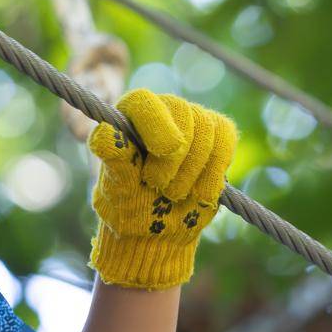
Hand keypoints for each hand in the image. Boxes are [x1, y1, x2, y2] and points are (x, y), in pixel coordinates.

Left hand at [87, 89, 237, 289]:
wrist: (155, 230)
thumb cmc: (128, 204)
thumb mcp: (115, 187)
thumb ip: (114, 160)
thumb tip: (105, 134)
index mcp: (128, 116)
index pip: (143, 101)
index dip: (155, 123)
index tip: (162, 152)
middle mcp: (161, 110)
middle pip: (181, 111)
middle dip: (175, 156)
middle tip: (160, 187)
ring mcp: (192, 120)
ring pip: (206, 126)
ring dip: (194, 169)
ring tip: (174, 195)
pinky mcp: (217, 135)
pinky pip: (226, 137)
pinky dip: (216, 168)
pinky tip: (200, 192)